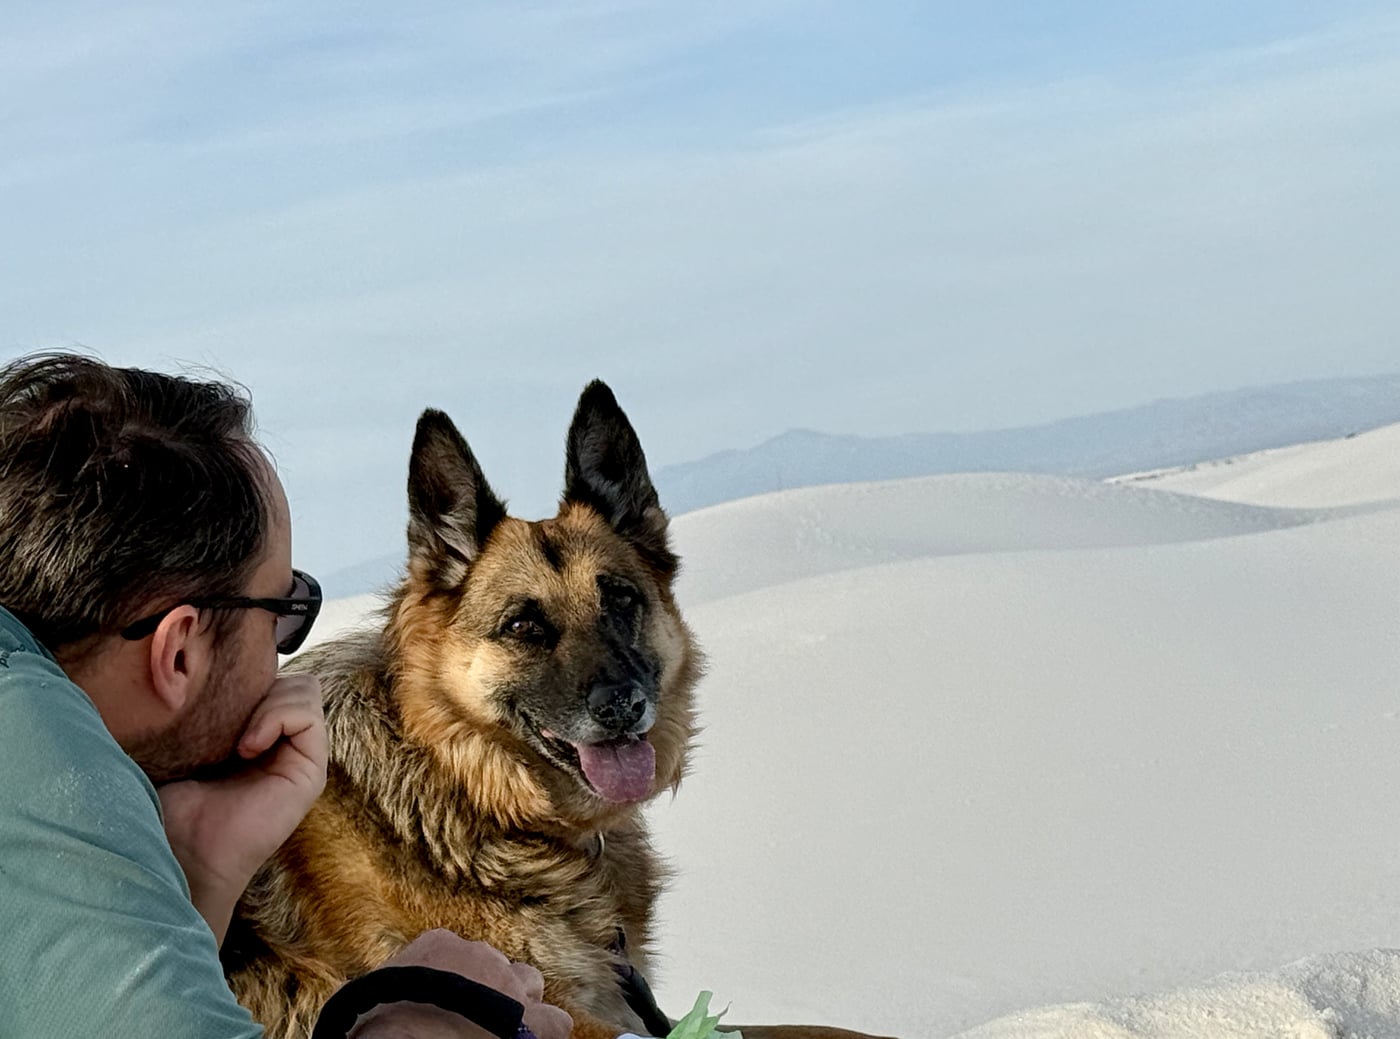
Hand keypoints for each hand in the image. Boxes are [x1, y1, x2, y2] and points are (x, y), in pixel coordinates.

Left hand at [156, 674, 326, 943]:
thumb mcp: (179, 742)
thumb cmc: (169, 806)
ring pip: (306, 689)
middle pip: (291, 677)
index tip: (209, 698)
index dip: (246, 675)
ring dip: (270, 700)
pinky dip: (278, 718)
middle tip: (225, 715)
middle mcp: (282, 742)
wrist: (179, 854)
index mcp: (255, 732)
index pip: (271, 676)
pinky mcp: (310, 772)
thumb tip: (182, 662)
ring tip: (237, 737)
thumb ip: (194, 706)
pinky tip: (247, 747)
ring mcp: (300, 757)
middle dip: (260, 683)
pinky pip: (309, 716)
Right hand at [349, 930, 572, 1038]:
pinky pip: (557, 1022)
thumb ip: (377, 986)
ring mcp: (512, 984)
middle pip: (495, 967)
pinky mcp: (537, 1020)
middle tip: (471, 1023)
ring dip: (520, 1005)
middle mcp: (481, 956)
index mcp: (439, 946)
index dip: (452, 983)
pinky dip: (546, 1034)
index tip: (444, 1004)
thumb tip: (359, 997)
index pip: (455, 954)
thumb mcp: (363, 997)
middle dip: (488, 991)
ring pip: (529, 984)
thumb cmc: (377, 1026)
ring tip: (504, 1032)